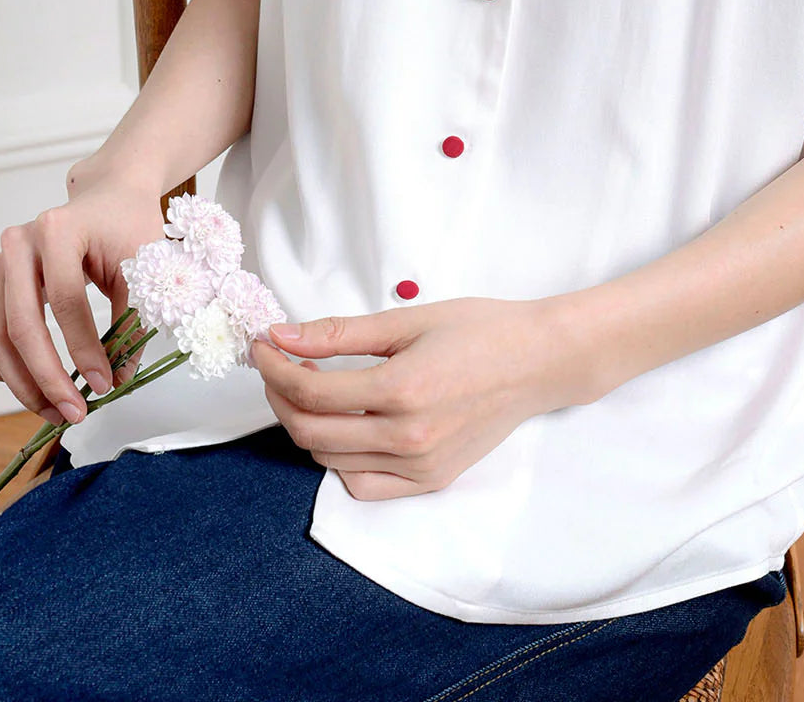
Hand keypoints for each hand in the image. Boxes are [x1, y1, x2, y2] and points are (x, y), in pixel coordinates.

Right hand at [0, 168, 165, 426]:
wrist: (111, 196)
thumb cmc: (129, 225)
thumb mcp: (143, 266)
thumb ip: (131, 321)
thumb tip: (118, 381)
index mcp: (59, 230)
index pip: (66, 303)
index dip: (83, 350)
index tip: (104, 386)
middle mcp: (22, 244)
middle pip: (21, 324)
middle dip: (46, 378)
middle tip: (73, 413)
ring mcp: (4, 262)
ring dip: (24, 382)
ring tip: (56, 412)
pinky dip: (9, 366)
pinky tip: (34, 389)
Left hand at [252, 295, 589, 499]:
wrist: (539, 361)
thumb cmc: (482, 330)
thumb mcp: (408, 319)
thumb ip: (341, 333)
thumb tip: (282, 336)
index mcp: (402, 390)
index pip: (311, 390)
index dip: (275, 367)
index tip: (264, 344)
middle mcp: (408, 438)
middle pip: (311, 430)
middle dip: (281, 395)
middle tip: (280, 363)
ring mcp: (421, 467)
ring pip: (330, 460)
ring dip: (307, 425)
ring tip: (312, 388)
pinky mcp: (431, 481)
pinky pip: (365, 485)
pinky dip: (341, 460)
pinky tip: (345, 428)